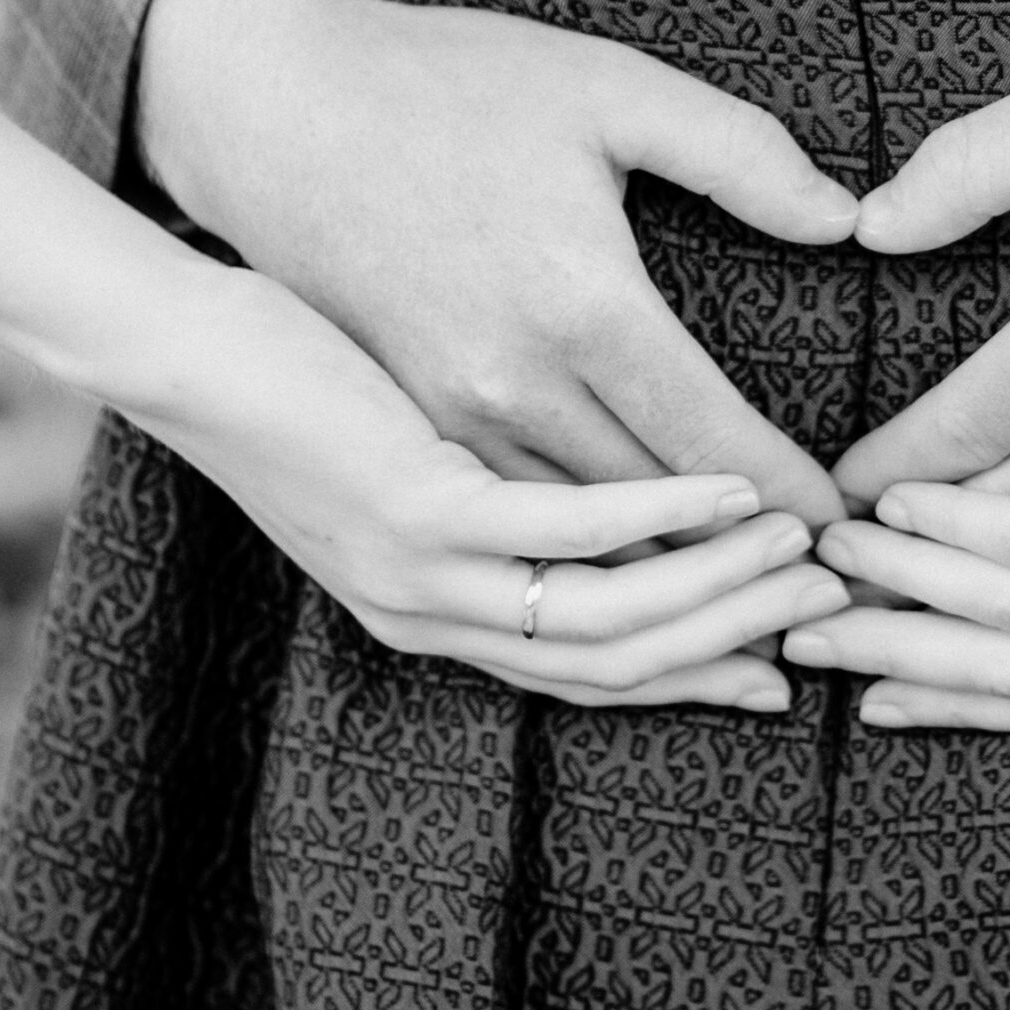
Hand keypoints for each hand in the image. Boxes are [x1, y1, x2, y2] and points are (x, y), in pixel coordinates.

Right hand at [138, 0, 856, 521]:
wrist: (274, 109)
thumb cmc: (452, 84)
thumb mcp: (610, 86)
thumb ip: (741, 154)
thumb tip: (845, 219)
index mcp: (581, 308)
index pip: (712, 444)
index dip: (789, 498)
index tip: (844, 528)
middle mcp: (512, 389)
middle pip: (654, 517)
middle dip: (741, 561)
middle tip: (822, 578)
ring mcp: (448, 422)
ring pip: (578, 542)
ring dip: (664, 579)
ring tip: (748, 599)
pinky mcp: (407, 431)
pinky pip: (514, 525)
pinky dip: (582, 560)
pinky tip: (633, 568)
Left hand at [154, 258, 847, 708]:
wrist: (178, 338)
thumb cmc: (298, 375)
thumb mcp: (407, 460)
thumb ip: (498, 498)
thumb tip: (597, 495)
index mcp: (438, 610)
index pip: (596, 671)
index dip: (701, 668)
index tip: (788, 653)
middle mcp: (435, 614)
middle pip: (622, 661)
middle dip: (739, 635)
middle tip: (832, 601)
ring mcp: (425, 570)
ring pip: (609, 615)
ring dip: (723, 581)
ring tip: (805, 536)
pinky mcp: (419, 505)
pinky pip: (567, 532)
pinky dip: (665, 512)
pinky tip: (735, 479)